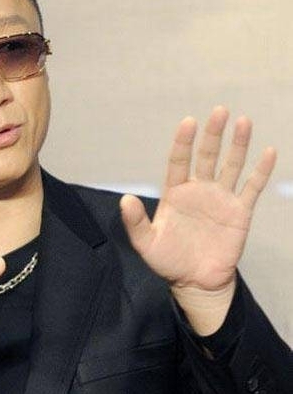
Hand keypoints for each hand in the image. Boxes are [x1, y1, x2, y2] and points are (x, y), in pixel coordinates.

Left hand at [120, 106, 275, 333]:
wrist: (195, 282)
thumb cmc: (168, 261)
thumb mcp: (146, 243)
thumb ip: (136, 222)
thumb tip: (125, 199)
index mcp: (175, 194)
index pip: (179, 162)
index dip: (183, 142)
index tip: (189, 122)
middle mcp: (198, 191)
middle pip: (206, 157)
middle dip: (212, 135)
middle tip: (219, 111)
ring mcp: (220, 200)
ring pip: (231, 166)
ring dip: (238, 145)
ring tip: (243, 121)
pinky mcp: (239, 212)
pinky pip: (251, 188)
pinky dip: (260, 171)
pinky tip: (268, 152)